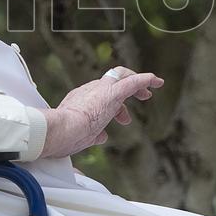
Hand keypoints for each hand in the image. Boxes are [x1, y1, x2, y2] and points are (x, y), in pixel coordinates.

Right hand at [39, 66, 163, 158]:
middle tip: (144, 97)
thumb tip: (102, 136)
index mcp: (79, 100)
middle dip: (129, 90)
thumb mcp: (80, 137)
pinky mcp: (111, 93)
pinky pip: (132, 82)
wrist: (59, 131)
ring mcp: (100, 90)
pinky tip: (156, 81)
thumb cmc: (63, 138)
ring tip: (154, 87)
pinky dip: (145, 80)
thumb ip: (92, 135)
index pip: (100, 97)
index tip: (123, 118)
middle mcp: (89, 90)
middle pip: (112, 84)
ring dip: (139, 83)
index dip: (115, 107)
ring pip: (122, 76)